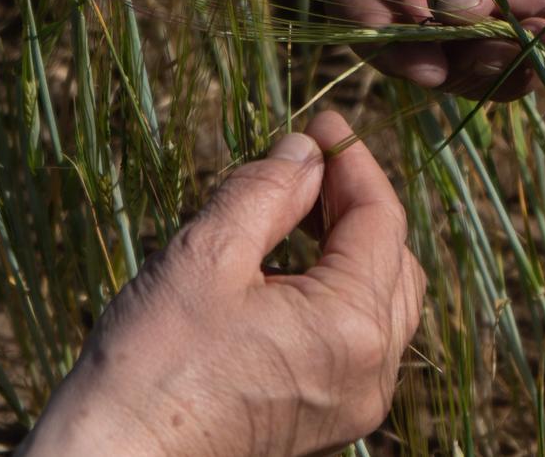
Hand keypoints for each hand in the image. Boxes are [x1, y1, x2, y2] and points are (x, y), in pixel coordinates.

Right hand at [18, 111, 423, 455]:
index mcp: (354, 327)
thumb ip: (266, 193)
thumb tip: (305, 152)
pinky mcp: (328, 419)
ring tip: (293, 212)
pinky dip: (335, 293)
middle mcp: (372, 371)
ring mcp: (354, 402)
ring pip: (380, 301)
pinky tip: (284, 271)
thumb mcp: (206, 256)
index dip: (354, 164)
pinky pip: (357, 339)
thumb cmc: (150, 364)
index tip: (323, 125)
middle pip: (393, 260)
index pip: (381, 220)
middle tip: (309, 166)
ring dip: (348, 248)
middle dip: (356, 205)